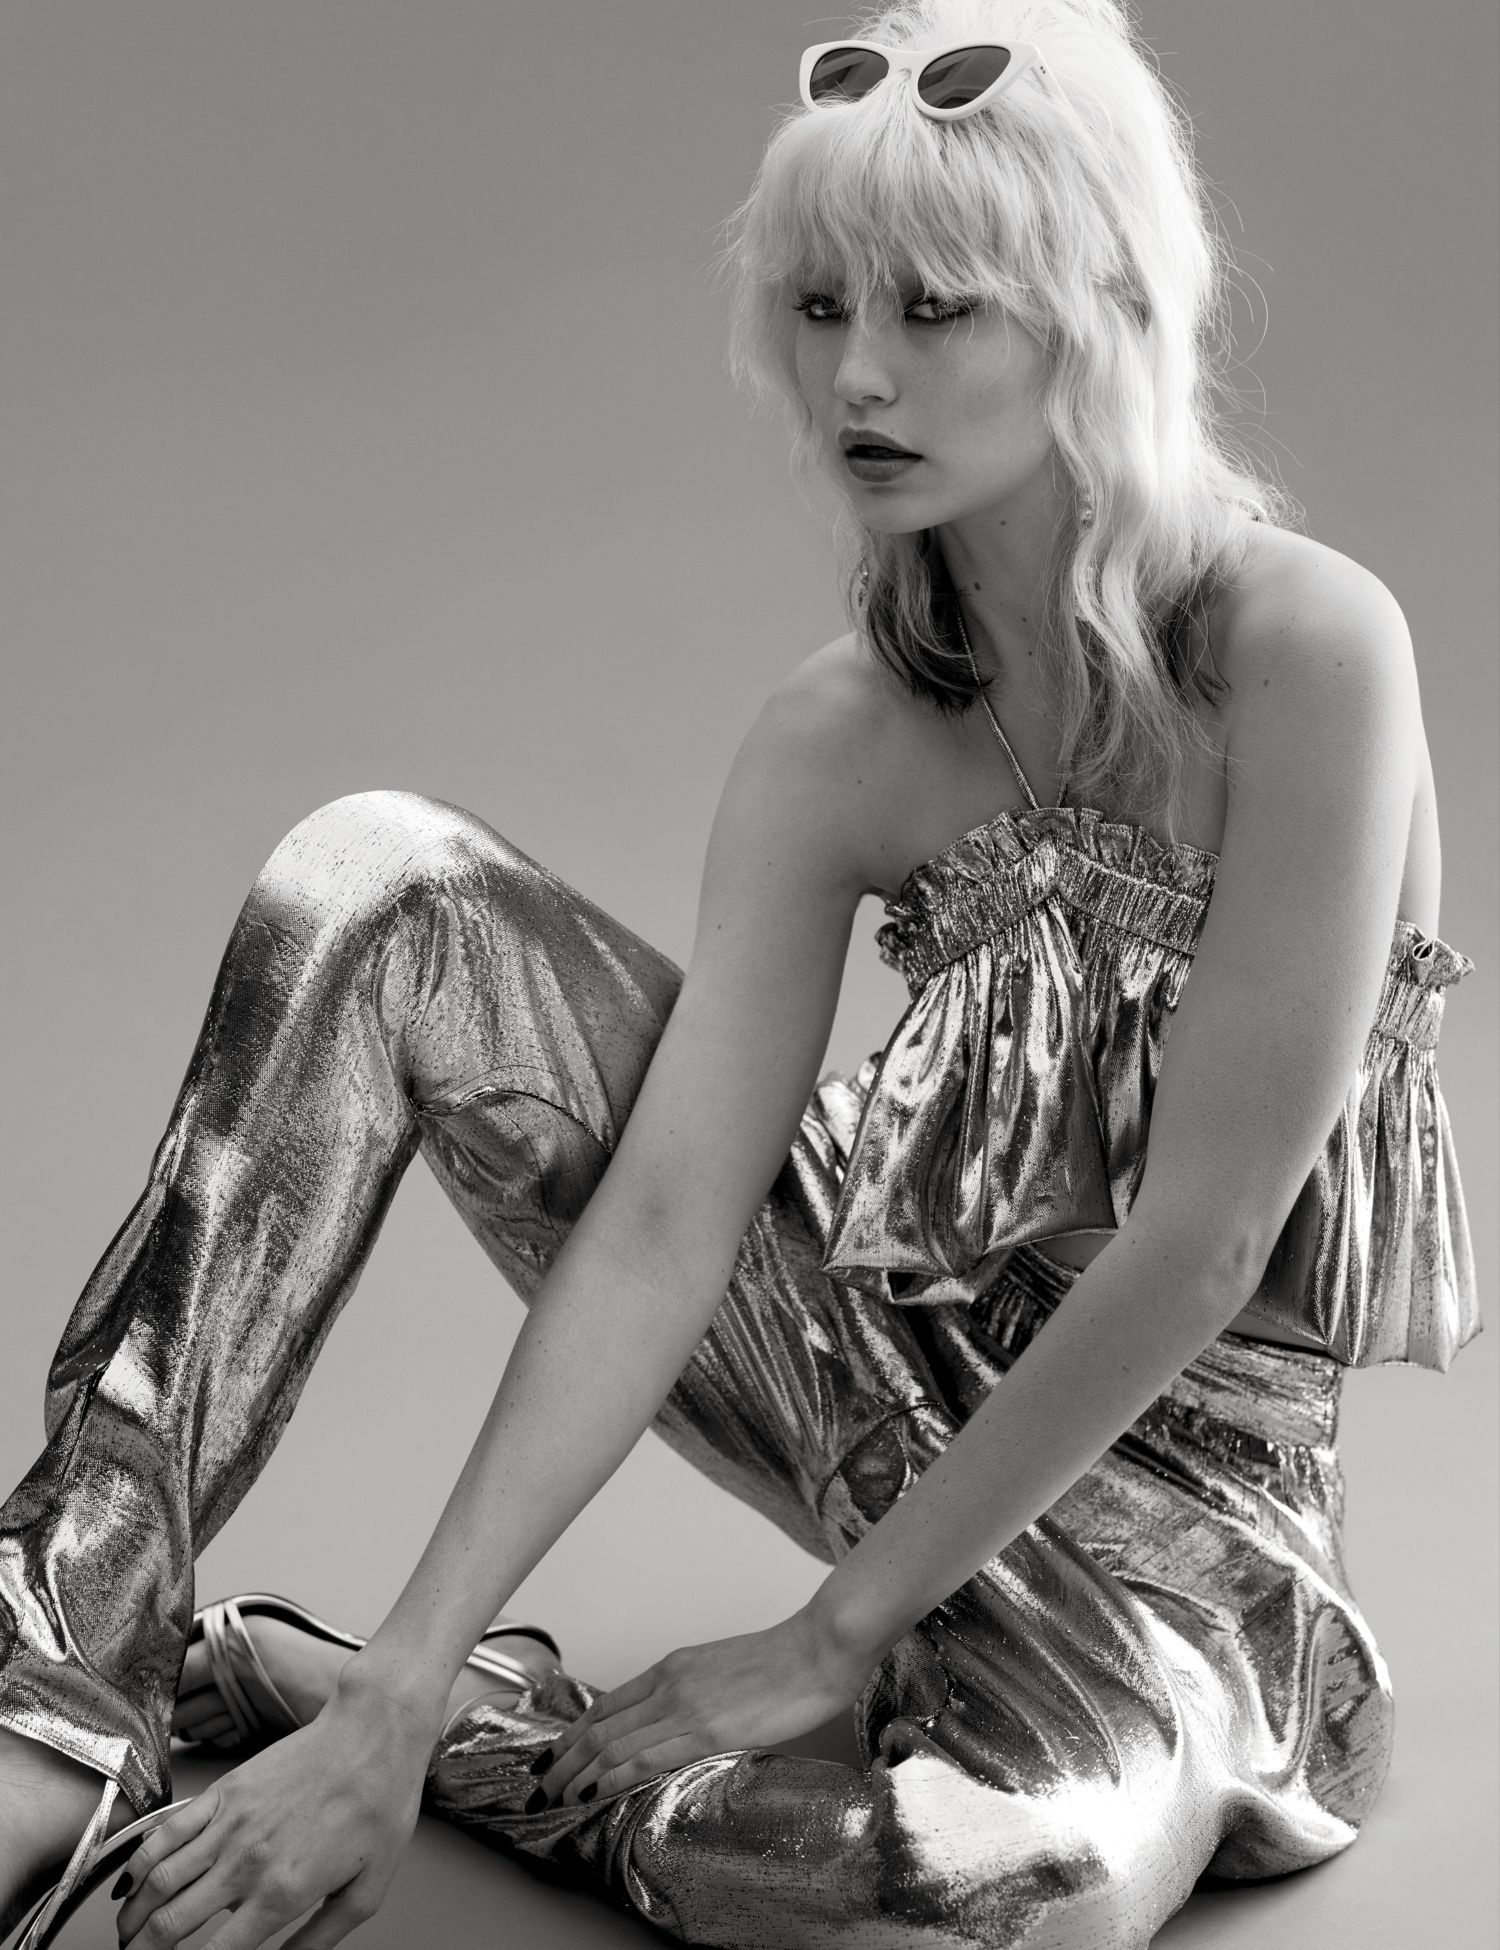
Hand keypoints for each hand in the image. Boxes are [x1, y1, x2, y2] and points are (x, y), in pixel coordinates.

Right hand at [115, 1667, 434, 1948]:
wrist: (372, 1733)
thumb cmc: (379, 1804)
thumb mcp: (367, 1890)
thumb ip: (319, 1939)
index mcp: (281, 1893)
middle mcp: (246, 1862)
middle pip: (168, 1925)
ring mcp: (229, 1824)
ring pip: (157, 1882)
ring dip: (132, 1919)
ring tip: (127, 1937)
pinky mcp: (224, 1791)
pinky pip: (166, 1833)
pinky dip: (139, 1864)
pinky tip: (132, 1884)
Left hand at [537, 1606, 870, 1807]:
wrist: (818, 1649)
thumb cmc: (784, 1660)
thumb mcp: (725, 1670)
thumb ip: (695, 1693)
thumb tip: (680, 1723)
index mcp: (674, 1667)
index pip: (609, 1705)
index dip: (576, 1732)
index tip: (556, 1753)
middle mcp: (670, 1684)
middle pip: (600, 1726)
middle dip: (565, 1758)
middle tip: (541, 1782)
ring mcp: (685, 1707)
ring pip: (613, 1744)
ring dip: (578, 1773)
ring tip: (556, 1795)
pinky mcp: (706, 1731)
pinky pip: (646, 1757)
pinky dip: (612, 1777)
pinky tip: (594, 1792)